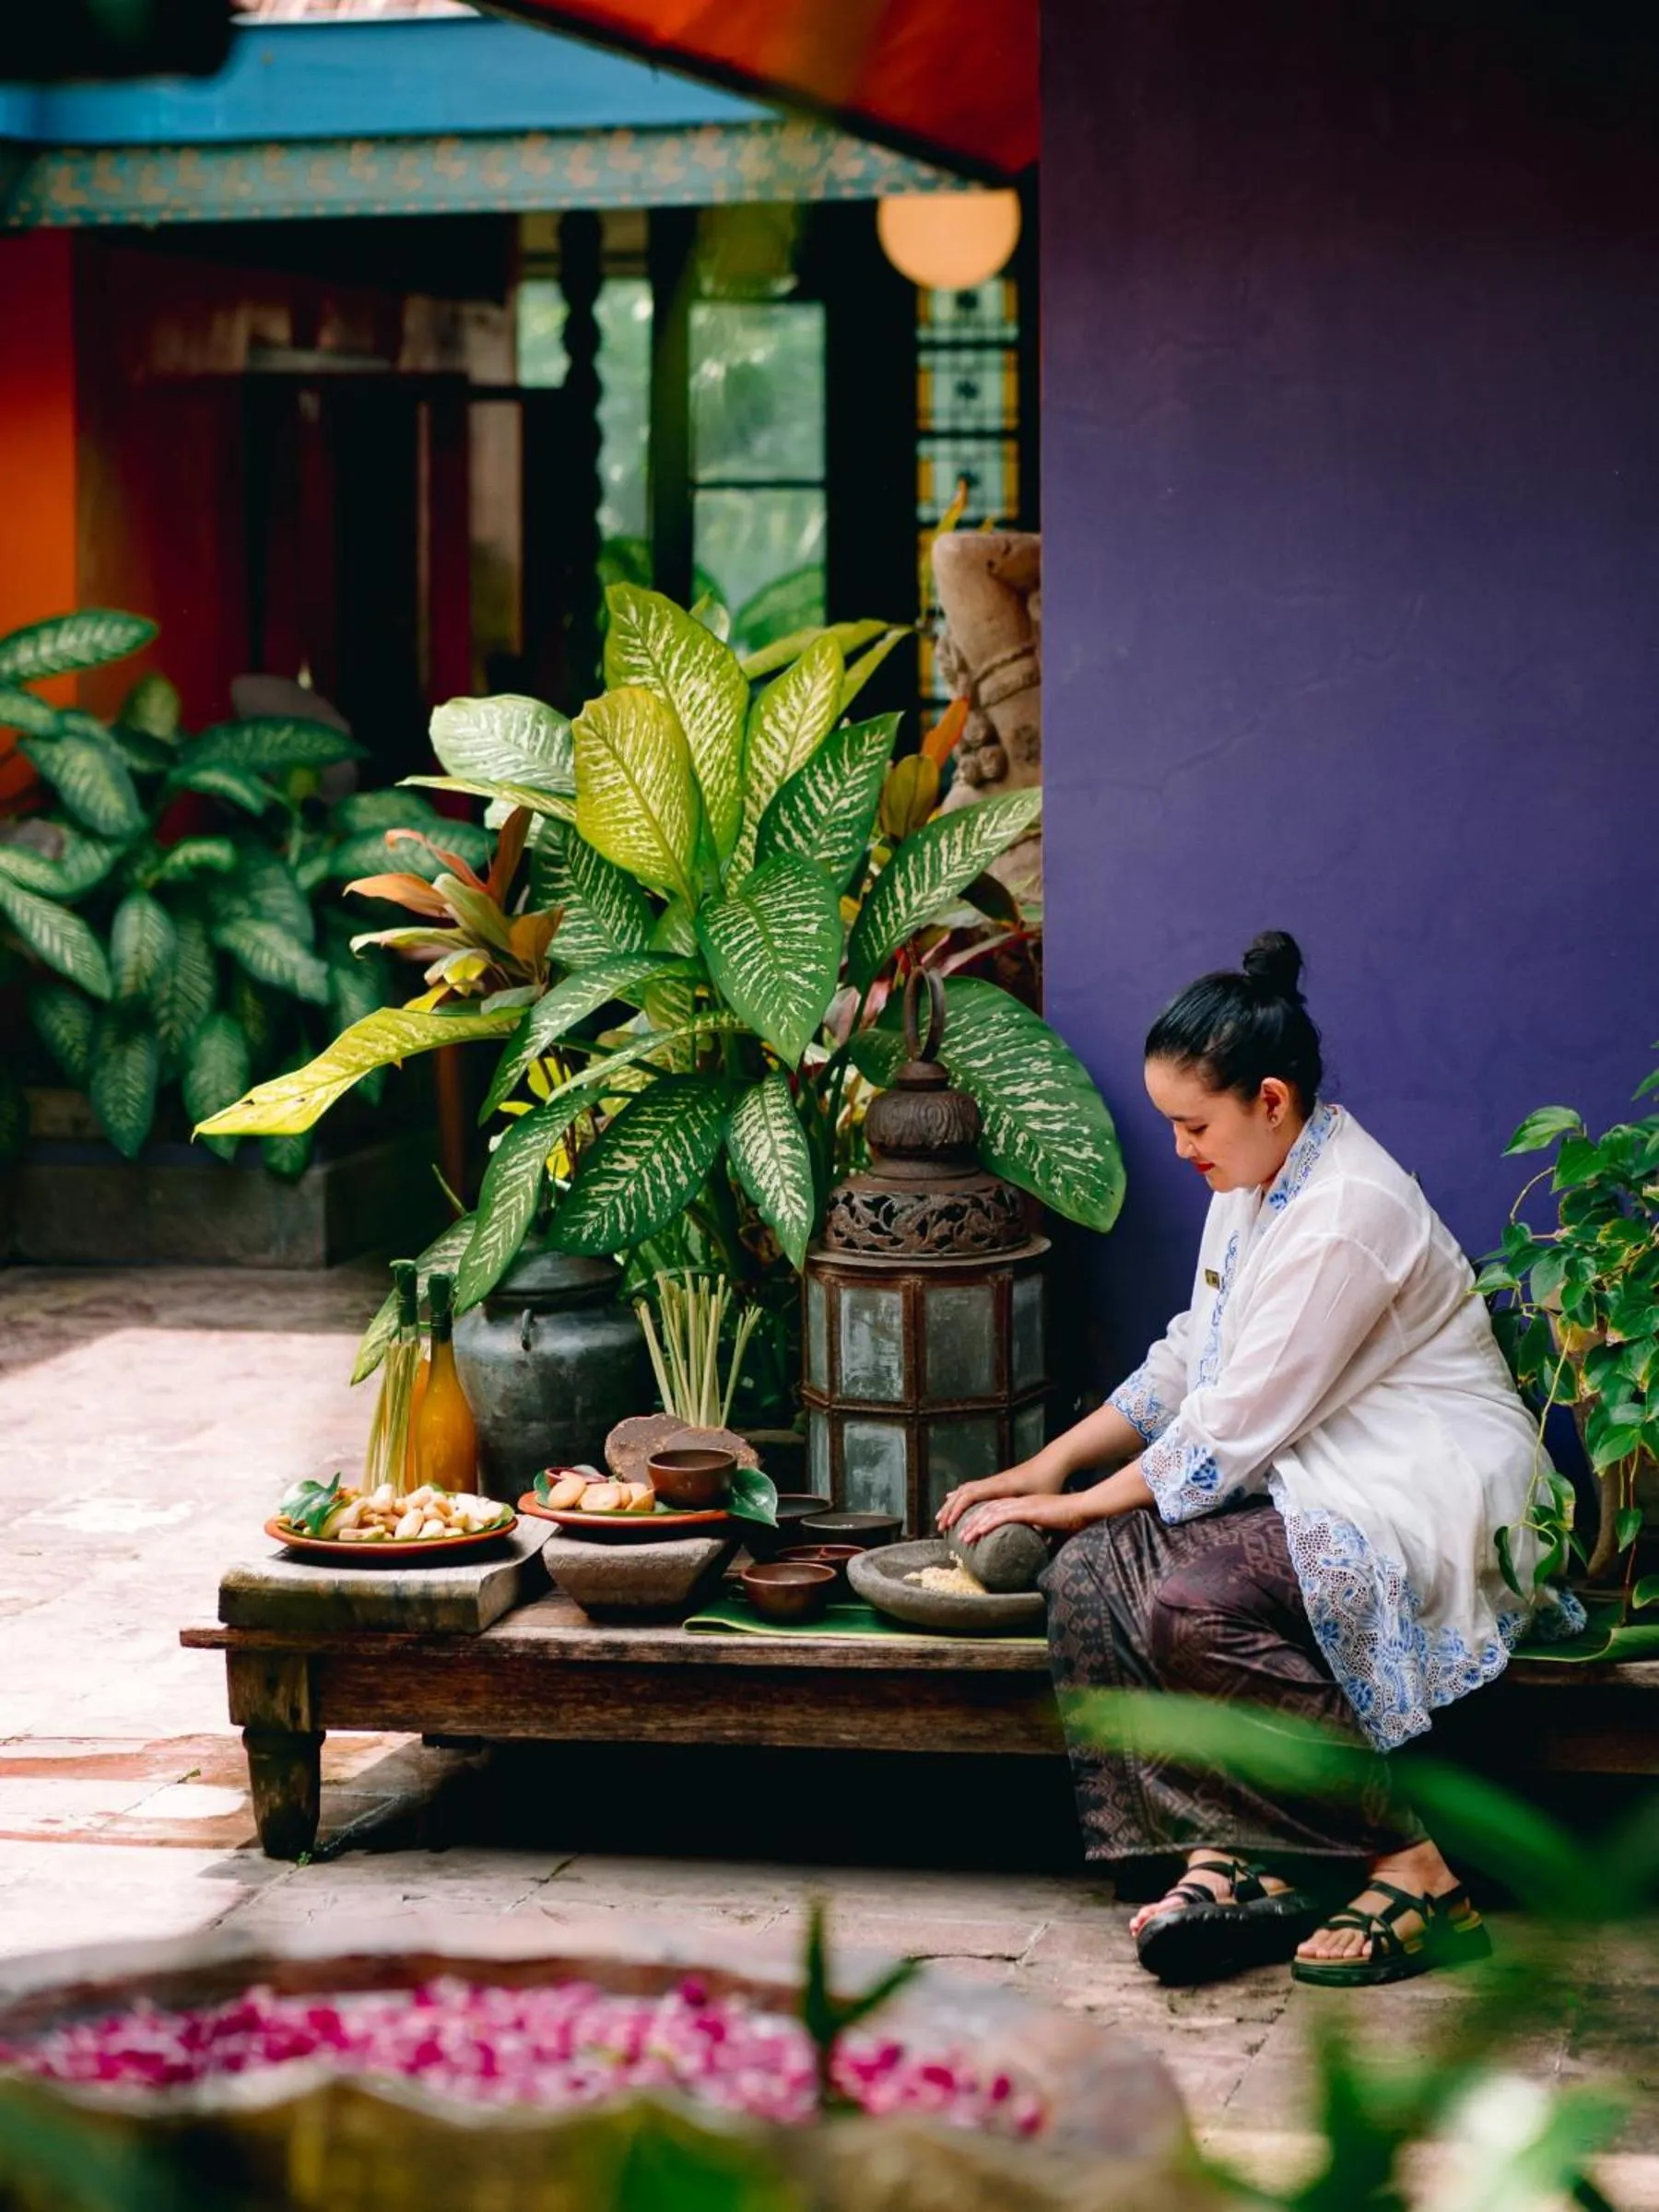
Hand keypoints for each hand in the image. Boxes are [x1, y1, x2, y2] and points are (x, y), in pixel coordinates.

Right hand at [935, 1455, 1059, 1530]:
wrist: (1052, 1462)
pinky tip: (955, 1497)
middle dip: (949, 1509)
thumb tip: (1032, 1542)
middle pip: (962, 1493)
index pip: (970, 1495)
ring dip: (952, 1502)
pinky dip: (960, 1494)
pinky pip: (973, 1487)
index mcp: (1000, 1486)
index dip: (957, 1509)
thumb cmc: (1048, 1481)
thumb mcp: (1041, 1501)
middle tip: (939, 1526)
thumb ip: (1035, 1520)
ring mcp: (994, 1480)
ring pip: (965, 1489)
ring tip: (942, 1516)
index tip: (949, 1524)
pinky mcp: (997, 1481)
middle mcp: (993, 1482)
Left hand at [958, 1492, 1088, 1540]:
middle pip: (989, 1510)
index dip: (983, 1519)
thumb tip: (1045, 1549)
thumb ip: (1046, 1538)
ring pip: (991, 1513)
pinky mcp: (1027, 1510)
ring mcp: (1023, 1504)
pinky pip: (1002, 1517)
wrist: (1083, 1509)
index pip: (998, 1510)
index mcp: (1025, 1505)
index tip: (972, 1530)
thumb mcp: (1054, 1530)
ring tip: (963, 1537)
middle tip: (960, 1535)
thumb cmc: (1073, 1520)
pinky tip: (977, 1532)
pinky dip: (987, 1524)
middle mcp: (1020, 1502)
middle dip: (973, 1522)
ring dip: (975, 1525)